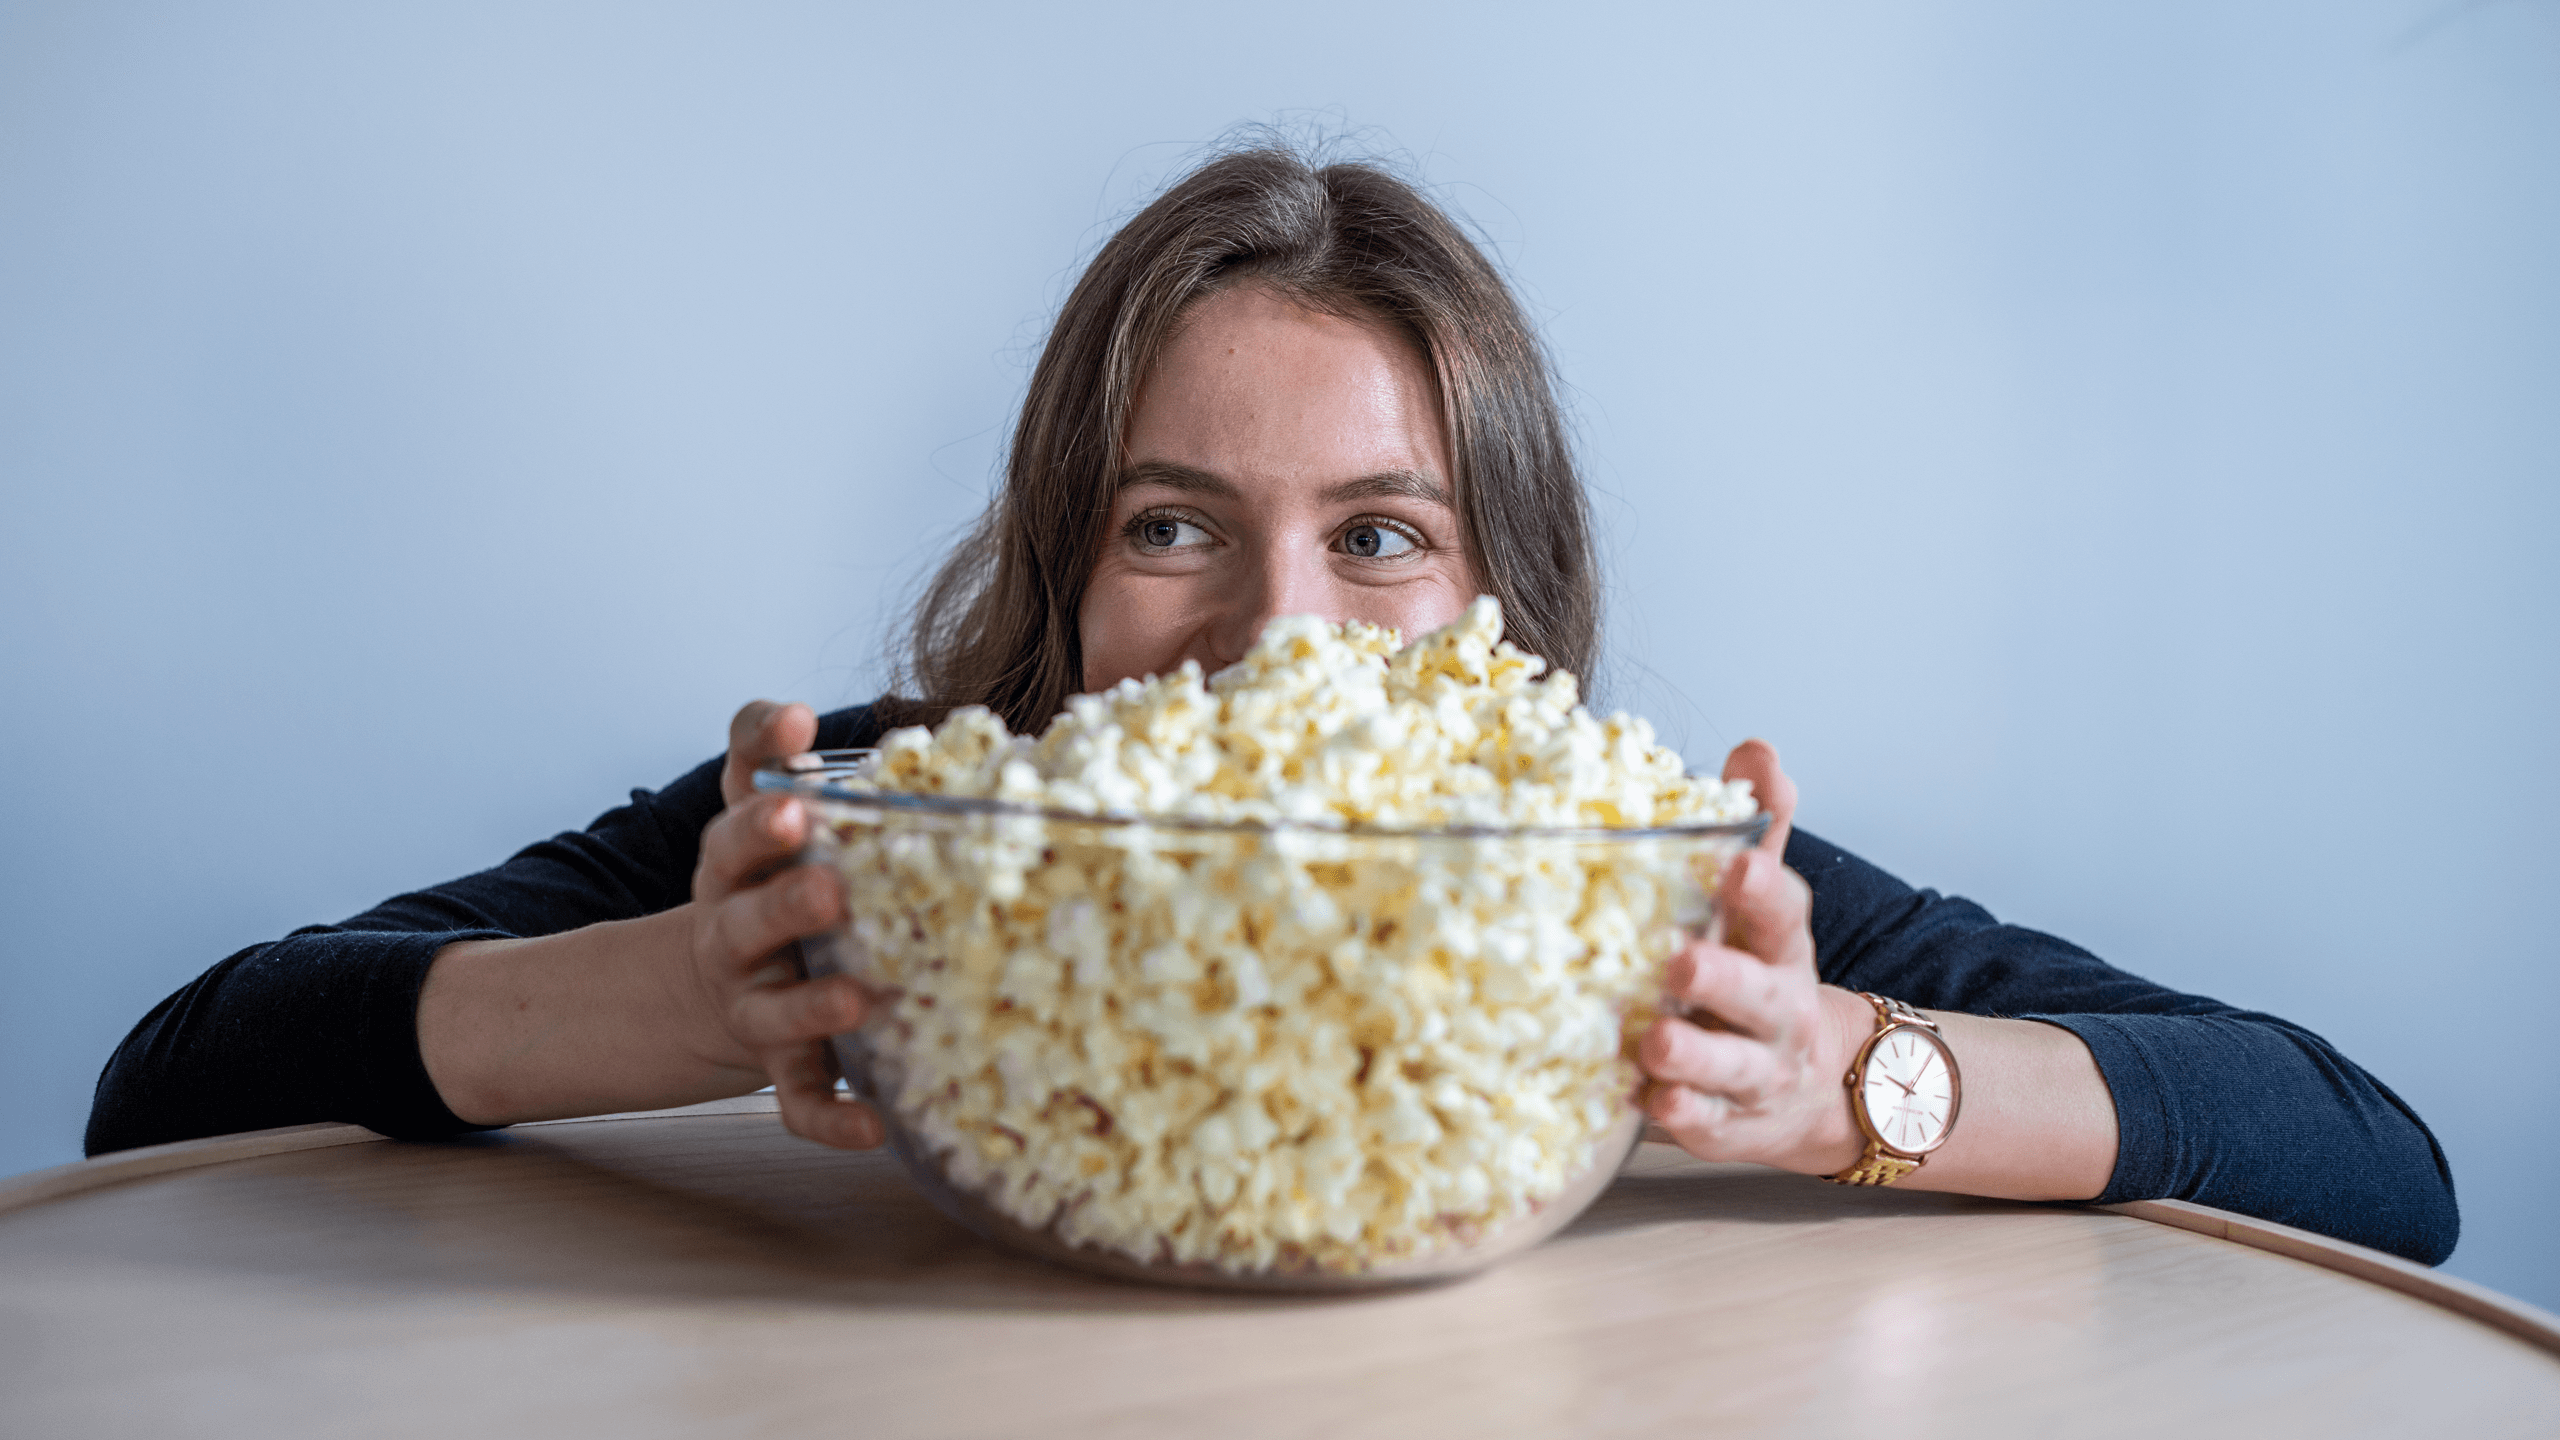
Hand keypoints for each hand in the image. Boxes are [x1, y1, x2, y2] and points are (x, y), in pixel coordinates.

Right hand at [684, 700, 882, 1150]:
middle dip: (783, 898)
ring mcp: (756, 1002)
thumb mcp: (757, 809)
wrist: (713, 982)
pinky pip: (801, 1099)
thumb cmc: (766, 878)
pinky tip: (876, 1128)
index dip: (761, 782)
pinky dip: (831, 1118)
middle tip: (826, 878)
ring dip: (812, 1005)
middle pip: (748, 915)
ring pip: (774, 1010)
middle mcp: (736, 933)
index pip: (737, 818)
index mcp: (738, 864)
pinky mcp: (781, 1064)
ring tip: (857, 998)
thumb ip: (767, 752)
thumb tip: (794, 711)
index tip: (802, 736)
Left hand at [1636, 739, 1864, 1174]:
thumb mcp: (1764, 902)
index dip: (1763, 887)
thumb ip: (1759, 827)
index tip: (1738, 863)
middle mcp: (1776, 1008)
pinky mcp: (1728, 1121)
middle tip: (1679, 961)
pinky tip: (1648, 1097)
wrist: (1810, 1083)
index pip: (1782, 911)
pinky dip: (1681, 1111)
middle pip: (1757, 993)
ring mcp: (1755, 1070)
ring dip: (1693, 1053)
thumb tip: (1755, 747)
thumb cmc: (1758, 972)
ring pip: (1729, 1065)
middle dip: (1721, 977)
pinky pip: (1705, 1121)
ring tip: (1655, 1039)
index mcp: (1779, 945)